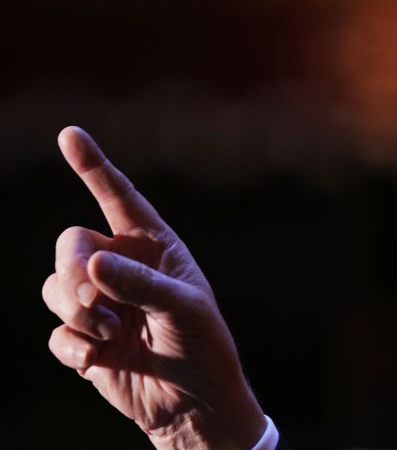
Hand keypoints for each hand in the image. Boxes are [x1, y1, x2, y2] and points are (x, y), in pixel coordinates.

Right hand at [43, 126, 266, 449]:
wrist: (192, 402)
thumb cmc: (202, 346)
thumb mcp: (185, 308)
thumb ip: (142, 283)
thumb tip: (95, 264)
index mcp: (153, 247)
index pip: (120, 198)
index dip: (95, 167)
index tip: (70, 134)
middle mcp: (122, 267)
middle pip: (70, 244)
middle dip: (74, 272)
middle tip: (98, 303)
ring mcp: (100, 303)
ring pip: (53, 287)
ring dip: (74, 312)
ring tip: (110, 334)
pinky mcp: (83, 338)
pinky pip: (55, 332)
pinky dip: (71, 346)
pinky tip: (96, 362)